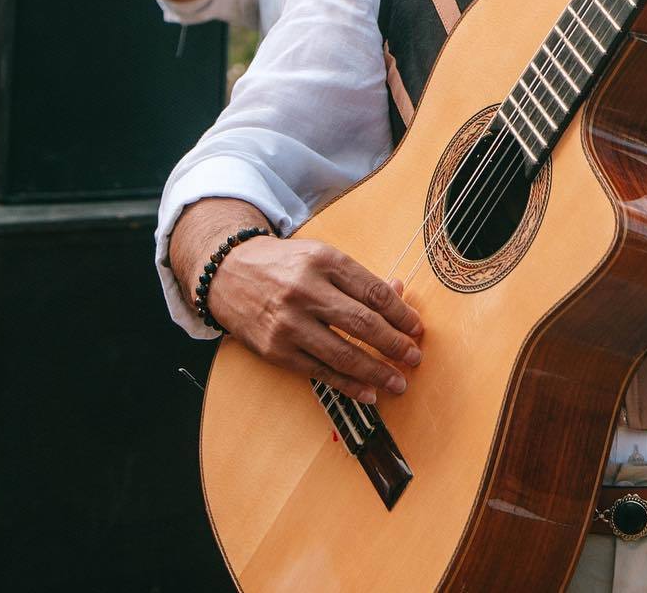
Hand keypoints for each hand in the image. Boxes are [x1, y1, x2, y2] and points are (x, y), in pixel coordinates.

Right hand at [206, 234, 423, 402]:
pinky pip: (319, 371)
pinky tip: (367, 392)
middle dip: (394, 344)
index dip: (401, 313)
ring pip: (342, 352)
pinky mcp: (276, 350)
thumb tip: (399, 292)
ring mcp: (289, 322)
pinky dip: (347, 384)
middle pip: (362, 323)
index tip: (417, 328)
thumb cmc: (285, 264)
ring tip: (397, 382)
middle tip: (414, 357)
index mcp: (325, 260)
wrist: (229, 272)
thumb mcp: (322, 256)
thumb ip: (359, 277)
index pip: (373, 291)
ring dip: (376, 371)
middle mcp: (307, 290)